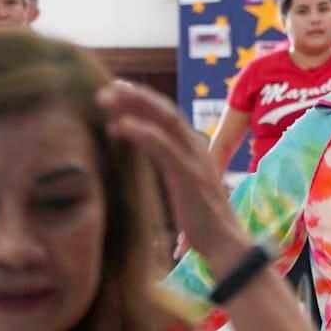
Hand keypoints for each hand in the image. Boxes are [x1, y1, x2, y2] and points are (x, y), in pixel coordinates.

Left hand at [97, 80, 250, 270]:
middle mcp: (196, 146)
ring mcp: (194, 158)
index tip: (115, 92)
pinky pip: (163, 145)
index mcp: (193, 147)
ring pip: (165, 120)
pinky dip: (142, 132)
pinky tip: (120, 126)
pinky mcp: (189, 173)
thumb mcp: (182, 185)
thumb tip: (145, 154)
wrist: (225, 243)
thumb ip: (168, 164)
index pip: (167, 115)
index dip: (142, 100)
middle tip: (106, 88)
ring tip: (106, 98)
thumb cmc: (202, 220)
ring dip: (134, 106)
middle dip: (135, 95)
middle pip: (165, 109)